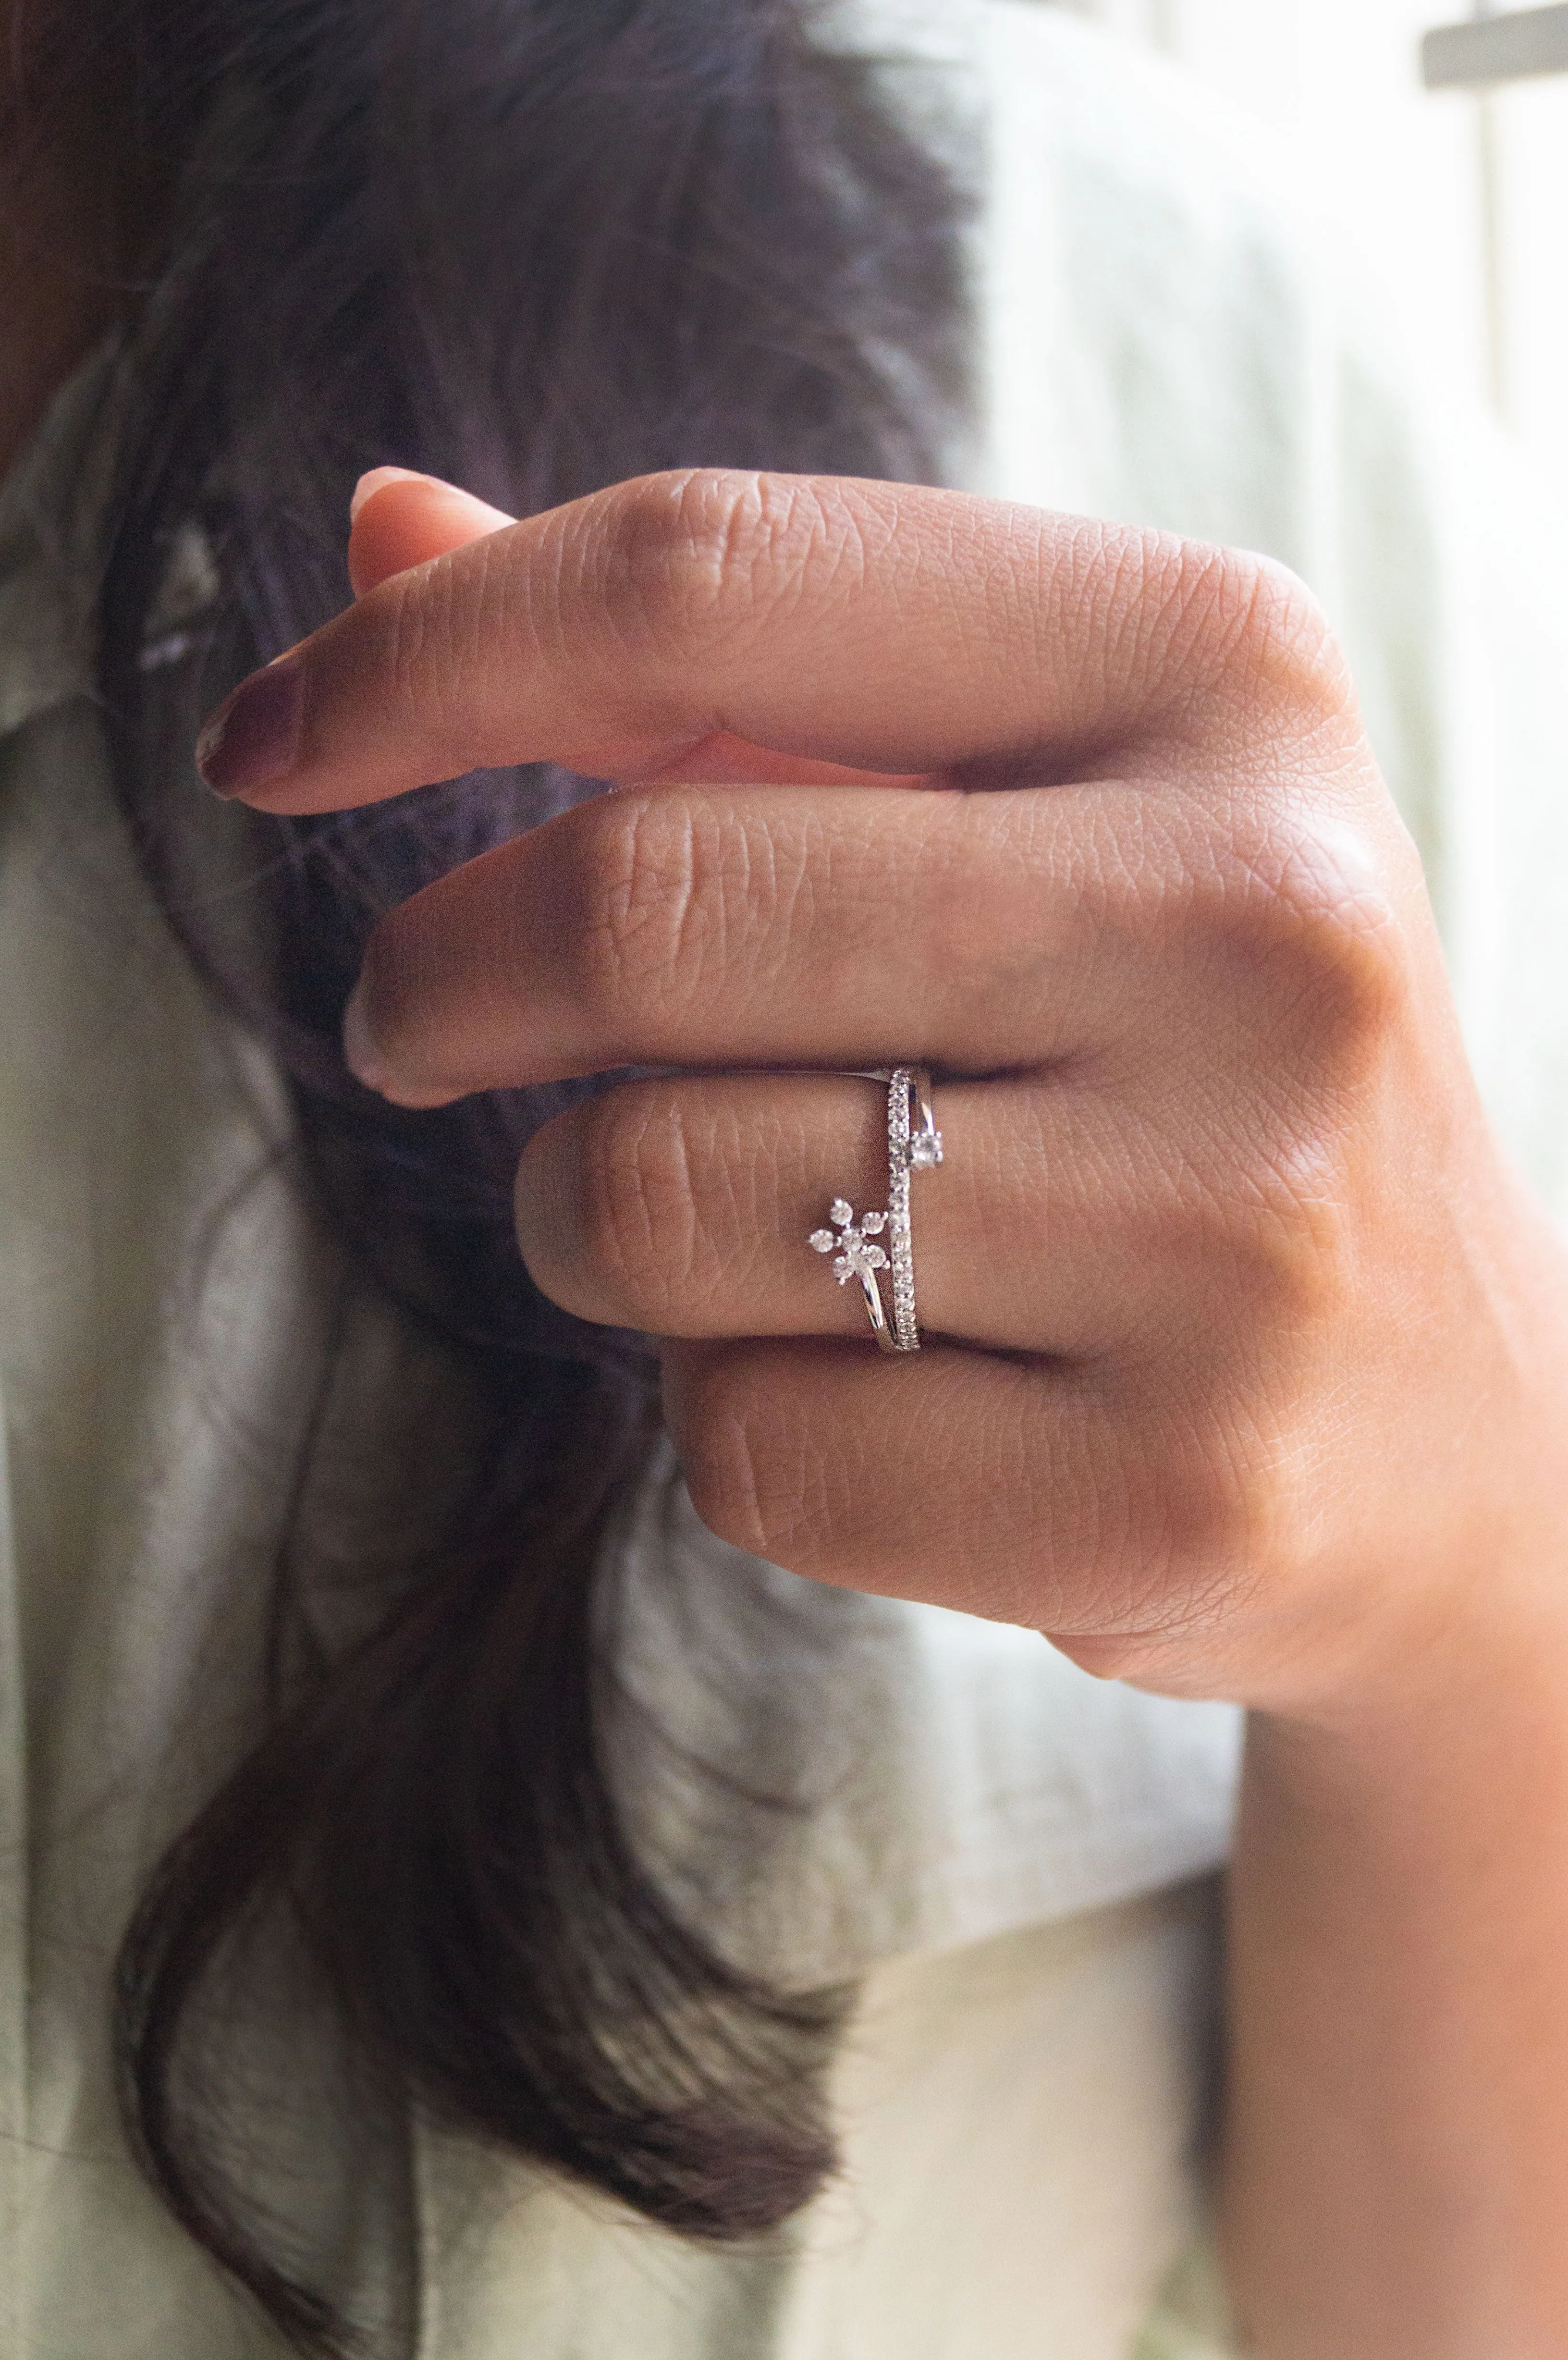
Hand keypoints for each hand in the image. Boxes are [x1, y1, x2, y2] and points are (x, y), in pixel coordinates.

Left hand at [198, 465, 1567, 1721]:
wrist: (1443, 1421)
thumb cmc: (1180, 1068)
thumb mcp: (1023, 805)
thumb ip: (713, 674)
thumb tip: (378, 532)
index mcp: (1219, 672)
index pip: (713, 576)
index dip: (425, 656)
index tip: (274, 743)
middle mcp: (1262, 920)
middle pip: (639, 903)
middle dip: (441, 980)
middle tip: (422, 1029)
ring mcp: (1240, 1223)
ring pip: (657, 1194)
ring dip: (585, 1218)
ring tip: (705, 1221)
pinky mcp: (1181, 1485)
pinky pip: (752, 1443)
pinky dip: (724, 1413)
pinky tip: (863, 1384)